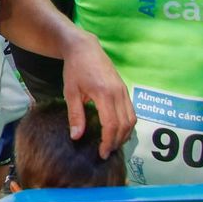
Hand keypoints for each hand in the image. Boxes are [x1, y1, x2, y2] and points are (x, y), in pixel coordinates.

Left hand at [60, 32, 134, 156]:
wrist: (85, 48)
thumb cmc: (75, 69)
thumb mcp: (70, 92)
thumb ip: (75, 115)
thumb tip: (76, 137)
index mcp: (104, 94)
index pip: (112, 124)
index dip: (108, 141)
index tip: (101, 153)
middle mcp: (118, 93)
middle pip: (124, 124)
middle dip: (117, 141)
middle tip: (106, 152)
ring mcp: (124, 90)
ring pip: (132, 119)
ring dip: (124, 134)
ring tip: (112, 144)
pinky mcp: (125, 89)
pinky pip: (131, 111)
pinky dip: (127, 124)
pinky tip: (118, 131)